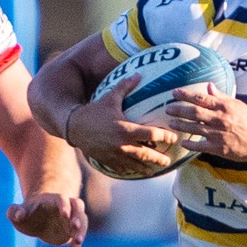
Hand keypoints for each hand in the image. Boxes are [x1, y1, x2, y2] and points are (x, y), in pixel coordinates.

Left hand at [7, 192, 87, 246]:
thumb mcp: (16, 213)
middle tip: (75, 226)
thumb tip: (19, 215)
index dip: (64, 205)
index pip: (62, 198)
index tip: (65, 215)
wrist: (38, 219)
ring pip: (82, 220)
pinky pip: (79, 235)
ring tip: (76, 241)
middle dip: (78, 215)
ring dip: (82, 230)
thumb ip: (14, 212)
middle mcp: (66, 206)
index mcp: (52, 199)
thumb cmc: (27, 213)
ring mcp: (71, 218)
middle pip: (78, 205)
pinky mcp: (73, 230)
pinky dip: (77, 244)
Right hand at [65, 75, 182, 175]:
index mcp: (126, 129)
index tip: (172, 137)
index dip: (165, 136)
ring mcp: (115, 155)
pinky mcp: (107, 160)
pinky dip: (130, 170)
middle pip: (147, 154)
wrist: (74, 127)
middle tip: (168, 161)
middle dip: (159, 158)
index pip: (152, 134)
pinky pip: (122, 168)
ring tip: (154, 171)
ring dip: (147, 168)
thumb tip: (138, 74)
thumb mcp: (110, 98)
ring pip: (135, 164)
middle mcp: (122, 144)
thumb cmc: (94, 111)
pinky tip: (135, 171)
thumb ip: (125, 87)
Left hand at [162, 86, 246, 160]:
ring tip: (171, 123)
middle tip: (167, 108)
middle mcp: (220, 119)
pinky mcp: (218, 148)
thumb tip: (208, 84)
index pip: (201, 98)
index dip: (186, 95)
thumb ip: (220, 96)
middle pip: (194, 113)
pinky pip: (200, 146)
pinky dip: (190, 144)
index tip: (174, 93)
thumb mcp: (236, 104)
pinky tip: (183, 142)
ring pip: (194, 128)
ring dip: (180, 125)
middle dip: (178, 110)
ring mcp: (218, 134)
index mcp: (224, 107)